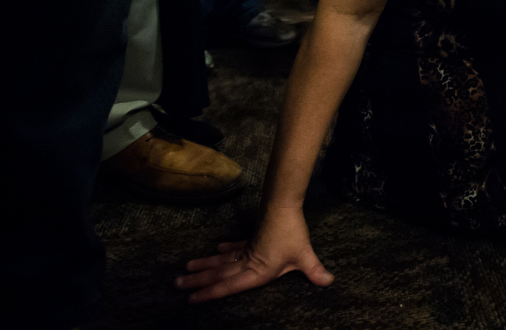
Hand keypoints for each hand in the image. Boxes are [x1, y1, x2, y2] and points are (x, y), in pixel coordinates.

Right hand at [176, 208, 332, 303]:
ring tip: (185, 271)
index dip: (209, 293)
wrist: (283, 206)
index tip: (192, 298)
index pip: (229, 286)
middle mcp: (247, 261)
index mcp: (257, 270)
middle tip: (177, 284)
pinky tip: (216, 251)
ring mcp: (247, 250)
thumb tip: (329, 282)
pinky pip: (233, 249)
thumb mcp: (303, 255)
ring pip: (220, 262)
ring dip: (203, 267)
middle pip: (218, 274)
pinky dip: (224, 251)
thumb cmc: (292, 232)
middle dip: (197, 281)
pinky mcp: (251, 240)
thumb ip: (314, 271)